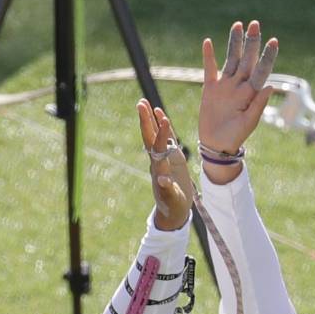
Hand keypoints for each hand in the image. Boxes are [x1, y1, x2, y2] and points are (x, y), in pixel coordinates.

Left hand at [138, 100, 191, 230]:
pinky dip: (163, 127)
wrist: (173, 210)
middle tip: (140, 103)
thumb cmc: (173, 206)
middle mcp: (158, 160)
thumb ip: (168, 190)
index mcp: (159, 169)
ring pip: (155, 135)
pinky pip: (166, 139)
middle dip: (146, 121)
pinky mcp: (172, 157)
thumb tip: (163, 180)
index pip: (158, 148)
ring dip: (150, 120)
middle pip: (150, 137)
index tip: (163, 119)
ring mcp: (164, 157)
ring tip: (145, 103)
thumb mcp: (172, 200)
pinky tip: (160, 114)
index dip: (161, 134)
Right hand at [199, 20, 278, 183]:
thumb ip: (258, 104)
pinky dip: (209, 56)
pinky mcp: (210, 89)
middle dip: (251, 42)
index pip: (261, 70)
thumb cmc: (236, 136)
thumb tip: (270, 86)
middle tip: (255, 24)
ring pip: (230, 59)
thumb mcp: (249, 122)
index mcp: (251, 93)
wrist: (217, 145)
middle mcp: (239, 86)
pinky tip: (208, 42)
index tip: (273, 41)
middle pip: (246, 59)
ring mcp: (225, 86)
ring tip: (238, 25)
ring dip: (234, 43)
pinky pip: (209, 69)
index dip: (267, 56)